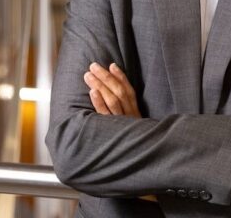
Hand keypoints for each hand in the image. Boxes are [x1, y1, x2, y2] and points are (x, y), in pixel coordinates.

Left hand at [84, 63, 154, 200]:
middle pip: (119, 93)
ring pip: (113, 100)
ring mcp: (123, 125)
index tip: (111, 65)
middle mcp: (131, 118)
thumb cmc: (135, 146)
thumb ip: (128, 114)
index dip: (121, 77)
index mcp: (136, 114)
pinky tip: (92, 92)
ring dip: (100, 85)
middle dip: (106, 77)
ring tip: (89, 75)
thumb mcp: (135, 128)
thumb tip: (116, 98)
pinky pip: (106, 116)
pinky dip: (99, 103)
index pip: (129, 92)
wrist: (142, 166)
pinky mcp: (113, 134)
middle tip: (93, 66)